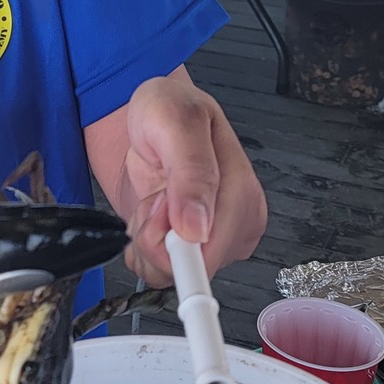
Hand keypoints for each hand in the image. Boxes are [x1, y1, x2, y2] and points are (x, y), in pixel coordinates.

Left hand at [112, 73, 265, 285]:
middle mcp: (234, 223)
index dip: (175, 246)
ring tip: (156, 198)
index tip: (156, 218)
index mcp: (242, 194)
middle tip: (157, 195)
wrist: (149, 118)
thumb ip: (191, 170)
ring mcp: (212, 239)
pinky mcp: (190, 249)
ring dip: (146, 241)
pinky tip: (151, 213)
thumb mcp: (175, 120)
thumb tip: (198, 227)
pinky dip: (142, 246)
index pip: (212, 254)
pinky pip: (157, 271)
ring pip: (168, 274)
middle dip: (156, 238)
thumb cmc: (167, 109)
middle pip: (188, 269)